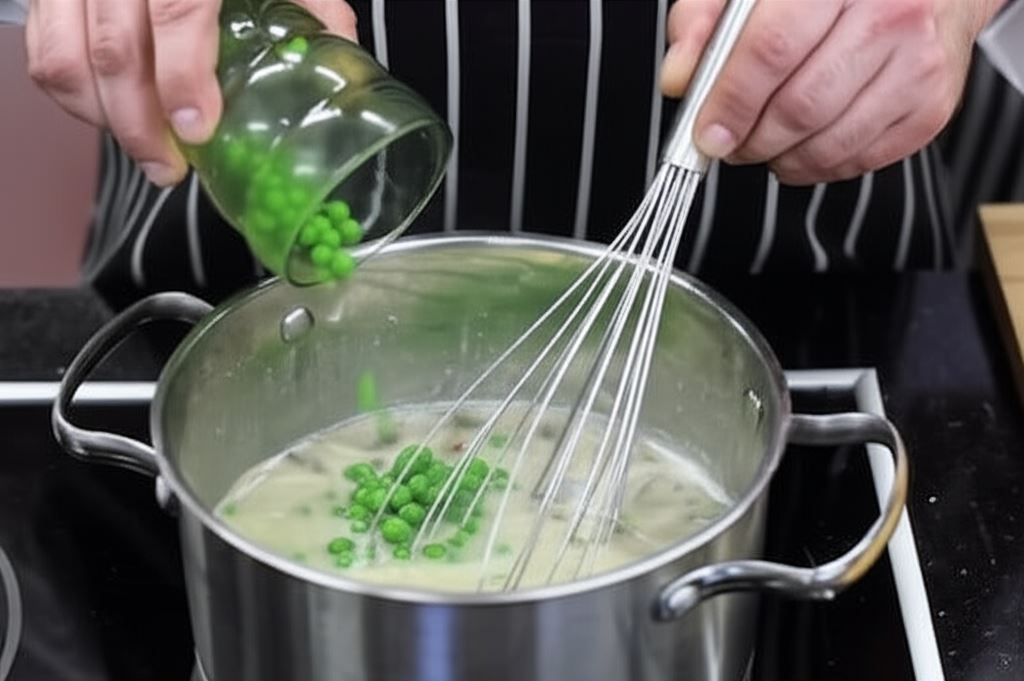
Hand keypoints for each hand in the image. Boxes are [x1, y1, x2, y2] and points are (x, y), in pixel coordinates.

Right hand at [26, 0, 357, 186]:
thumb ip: (311, 4)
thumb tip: (338, 56)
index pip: (176, 12)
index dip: (182, 78)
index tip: (197, 130)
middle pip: (113, 49)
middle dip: (139, 125)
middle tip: (169, 167)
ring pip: (64, 56)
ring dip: (103, 118)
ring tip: (144, 148)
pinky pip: (41, 47)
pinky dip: (71, 94)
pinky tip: (109, 113)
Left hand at [660, 0, 1006, 184]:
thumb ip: (706, 21)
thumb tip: (678, 79)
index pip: (772, 50)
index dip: (731, 101)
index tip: (706, 133)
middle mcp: (890, 13)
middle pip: (801, 105)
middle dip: (751, 140)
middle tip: (729, 143)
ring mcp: (919, 62)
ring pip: (830, 141)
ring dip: (781, 158)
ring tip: (763, 143)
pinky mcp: (932, 105)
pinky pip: (861, 159)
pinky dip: (818, 166)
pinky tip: (802, 146)